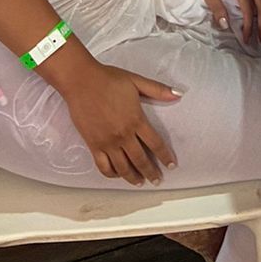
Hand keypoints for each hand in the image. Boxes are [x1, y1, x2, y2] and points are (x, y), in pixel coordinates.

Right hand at [62, 60, 179, 185]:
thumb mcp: (136, 81)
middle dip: (151, 172)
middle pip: (141, 159)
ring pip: (123, 167)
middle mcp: (123, 135)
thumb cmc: (109, 80)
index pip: (155, 143)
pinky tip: (117, 175)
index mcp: (136, 120)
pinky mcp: (93, 145)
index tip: (171, 165)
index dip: (165, 156)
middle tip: (157, 180)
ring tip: (140, 182)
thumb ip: (158, 90)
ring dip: (133, 177)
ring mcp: (107, 142)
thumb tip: (178, 94)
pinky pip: (104, 166)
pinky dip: (112, 174)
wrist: (82, 82)